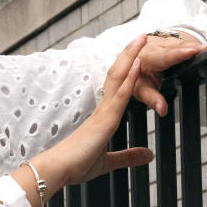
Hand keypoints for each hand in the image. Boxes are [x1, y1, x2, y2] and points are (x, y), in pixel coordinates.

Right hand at [14, 35, 154, 206]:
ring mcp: (103, 112)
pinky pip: (119, 95)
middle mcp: (102, 109)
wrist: (57, 171)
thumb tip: (148, 155)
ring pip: (119, 78)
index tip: (136, 54)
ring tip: (141, 39)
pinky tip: (138, 65)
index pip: (117, 86)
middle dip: (130, 54)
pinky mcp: (104, 120)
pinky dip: (130, 78)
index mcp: (103, 117)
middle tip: (141, 36)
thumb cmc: (75, 166)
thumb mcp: (108, 162)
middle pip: (117, 74)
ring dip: (131, 57)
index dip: (127, 68)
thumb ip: (128, 157)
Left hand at [134, 33, 206, 115]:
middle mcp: (155, 48)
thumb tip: (163, 109)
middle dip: (192, 48)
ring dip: (195, 46)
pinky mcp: (170, 42)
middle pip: (176, 48)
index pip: (165, 56)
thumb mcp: (140, 90)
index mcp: (147, 58)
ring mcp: (163, 43)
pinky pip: (183, 44)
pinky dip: (194, 46)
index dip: (179, 54)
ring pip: (181, 44)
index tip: (191, 51)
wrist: (132, 62)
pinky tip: (205, 48)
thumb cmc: (137, 76)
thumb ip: (152, 99)